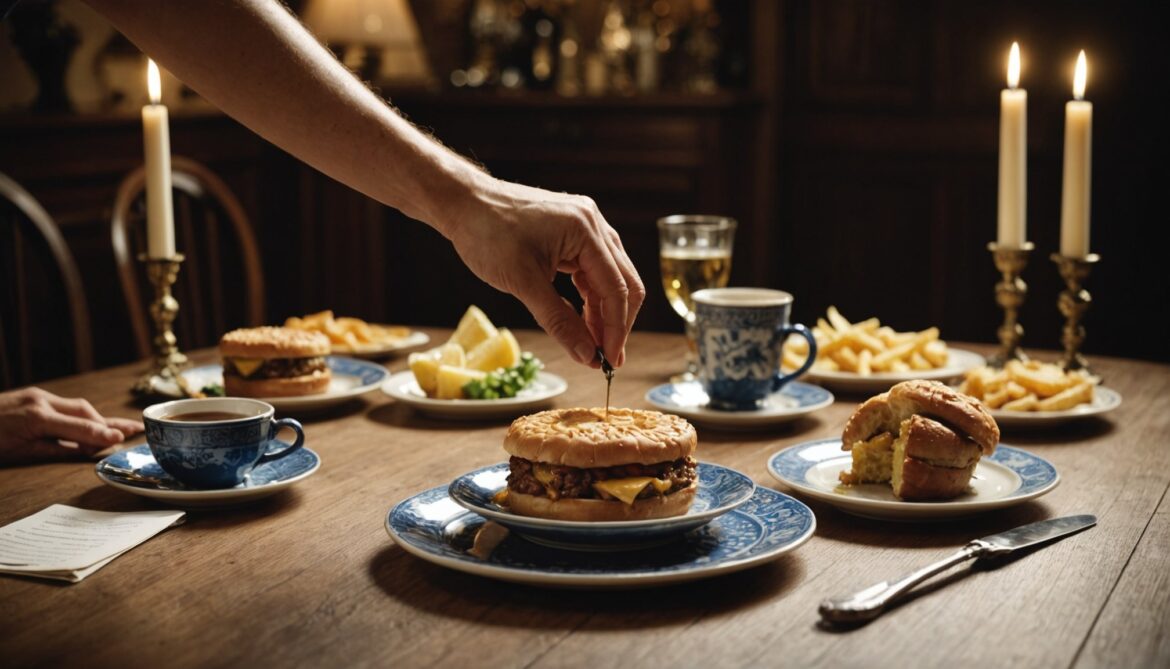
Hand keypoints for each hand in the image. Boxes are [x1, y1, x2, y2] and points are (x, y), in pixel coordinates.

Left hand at [0, 387, 143, 464]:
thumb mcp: (20, 453)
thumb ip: (55, 449)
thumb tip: (84, 451)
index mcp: (37, 418)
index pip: (80, 427)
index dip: (103, 434)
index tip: (123, 439)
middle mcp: (40, 401)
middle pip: (84, 410)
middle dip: (107, 423)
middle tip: (130, 432)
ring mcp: (36, 396)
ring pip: (76, 406)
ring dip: (95, 419)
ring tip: (117, 430)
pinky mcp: (31, 396)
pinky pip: (63, 406)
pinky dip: (79, 416)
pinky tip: (89, 424)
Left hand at [445, 176, 645, 367]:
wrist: (463, 203)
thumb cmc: (487, 234)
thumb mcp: (523, 283)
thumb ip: (559, 321)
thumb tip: (587, 355)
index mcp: (585, 230)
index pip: (617, 288)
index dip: (615, 329)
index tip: (608, 361)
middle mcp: (593, 224)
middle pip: (623, 282)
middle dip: (616, 323)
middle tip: (607, 360)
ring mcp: (585, 226)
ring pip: (610, 278)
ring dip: (603, 313)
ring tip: (593, 346)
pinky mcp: (573, 233)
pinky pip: (592, 270)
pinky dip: (589, 298)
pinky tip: (582, 321)